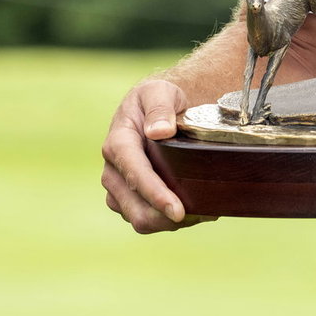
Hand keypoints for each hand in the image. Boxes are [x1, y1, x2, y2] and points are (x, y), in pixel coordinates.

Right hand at [100, 79, 217, 233]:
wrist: (154, 109)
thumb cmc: (157, 99)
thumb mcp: (159, 91)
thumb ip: (160, 108)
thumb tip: (159, 132)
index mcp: (118, 143)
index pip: (134, 175)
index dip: (155, 195)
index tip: (177, 211)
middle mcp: (113, 171)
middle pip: (135, 208)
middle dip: (165, 219)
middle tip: (201, 215)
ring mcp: (119, 189)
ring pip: (141, 220)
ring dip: (170, 223)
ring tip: (202, 212)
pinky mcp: (129, 200)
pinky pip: (148, 220)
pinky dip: (170, 222)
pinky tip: (195, 212)